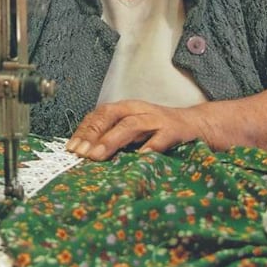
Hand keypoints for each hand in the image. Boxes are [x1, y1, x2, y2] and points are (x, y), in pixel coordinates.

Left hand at [66, 100, 205, 160]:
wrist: (196, 124)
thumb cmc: (158, 130)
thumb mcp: (132, 128)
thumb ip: (112, 136)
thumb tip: (85, 154)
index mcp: (125, 108)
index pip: (98, 114)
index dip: (83, 130)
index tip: (70, 148)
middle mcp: (138, 110)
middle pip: (110, 115)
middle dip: (93, 134)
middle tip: (80, 153)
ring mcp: (156, 119)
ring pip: (130, 125)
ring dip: (112, 140)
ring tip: (98, 156)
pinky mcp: (173, 130)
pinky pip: (159, 139)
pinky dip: (149, 148)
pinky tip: (138, 158)